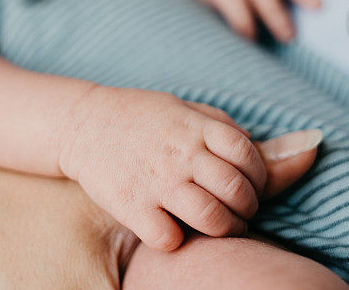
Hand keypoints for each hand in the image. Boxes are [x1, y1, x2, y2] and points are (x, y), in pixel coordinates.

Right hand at [59, 86, 266, 250]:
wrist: (83, 124)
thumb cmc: (142, 117)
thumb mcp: (184, 109)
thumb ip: (222, 126)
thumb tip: (265, 145)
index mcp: (197, 127)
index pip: (248, 155)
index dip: (258, 175)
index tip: (249, 184)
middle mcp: (182, 153)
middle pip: (237, 191)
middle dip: (247, 208)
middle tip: (239, 212)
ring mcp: (157, 181)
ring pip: (212, 218)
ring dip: (224, 229)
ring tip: (219, 227)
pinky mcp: (132, 205)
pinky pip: (169, 238)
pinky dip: (177, 240)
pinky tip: (174, 230)